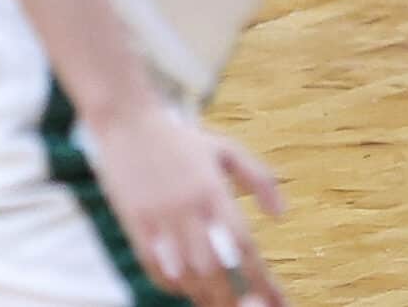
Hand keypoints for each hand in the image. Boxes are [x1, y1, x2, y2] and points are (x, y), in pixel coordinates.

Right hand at [85, 103, 286, 306]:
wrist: (126, 120)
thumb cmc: (180, 138)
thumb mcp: (226, 149)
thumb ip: (260, 178)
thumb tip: (280, 215)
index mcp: (214, 190)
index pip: (244, 246)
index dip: (261, 280)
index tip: (275, 301)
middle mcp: (188, 207)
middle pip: (215, 269)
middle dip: (232, 298)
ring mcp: (159, 216)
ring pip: (186, 273)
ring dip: (204, 295)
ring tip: (217, 302)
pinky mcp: (135, 222)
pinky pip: (155, 267)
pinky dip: (172, 285)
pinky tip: (184, 288)